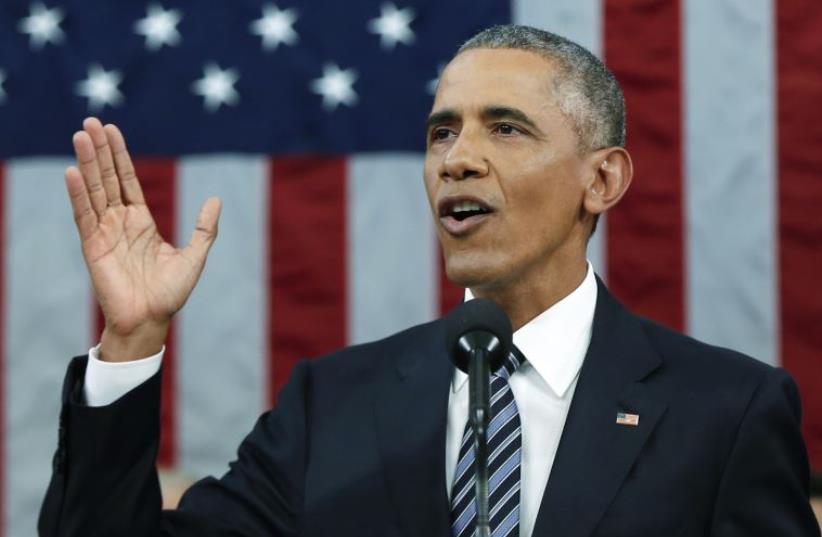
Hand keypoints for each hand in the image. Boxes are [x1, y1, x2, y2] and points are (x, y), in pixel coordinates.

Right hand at [66, 118, 220, 360]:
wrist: (152, 320)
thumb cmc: (171, 293)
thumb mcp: (194, 256)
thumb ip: (204, 229)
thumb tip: (216, 199)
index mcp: (141, 221)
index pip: (127, 180)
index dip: (120, 155)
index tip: (111, 130)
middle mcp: (120, 222)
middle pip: (108, 178)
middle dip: (100, 150)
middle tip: (90, 121)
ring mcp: (105, 232)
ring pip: (95, 190)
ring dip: (87, 163)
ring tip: (80, 135)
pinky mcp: (93, 246)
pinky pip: (85, 215)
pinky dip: (79, 193)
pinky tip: (73, 172)